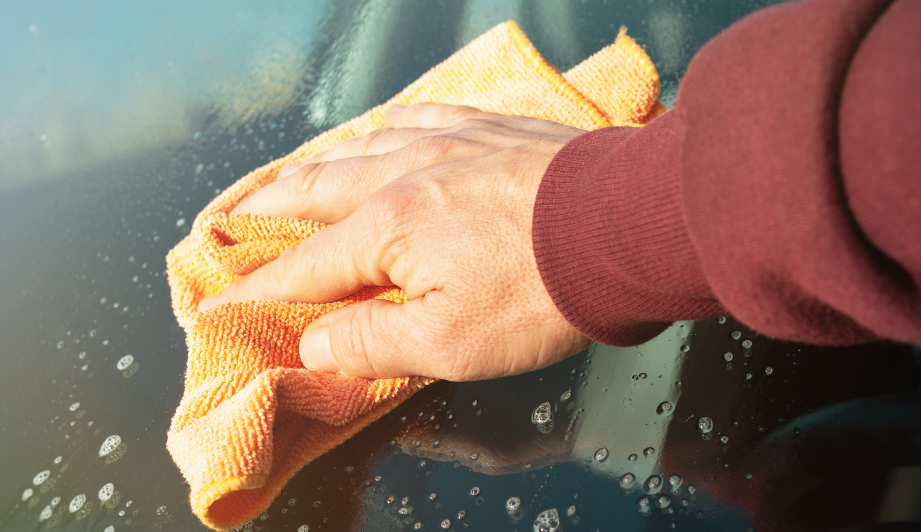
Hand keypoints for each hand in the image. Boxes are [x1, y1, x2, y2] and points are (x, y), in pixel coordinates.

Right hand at [199, 103, 590, 380]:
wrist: (624, 228)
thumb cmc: (541, 291)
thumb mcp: (450, 342)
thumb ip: (372, 342)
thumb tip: (317, 343)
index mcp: (388, 227)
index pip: (306, 266)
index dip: (262, 288)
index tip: (227, 300)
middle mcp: (408, 173)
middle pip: (320, 190)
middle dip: (274, 209)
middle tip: (238, 217)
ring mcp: (451, 143)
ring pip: (365, 145)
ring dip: (322, 163)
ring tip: (299, 174)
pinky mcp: (492, 131)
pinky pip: (424, 116)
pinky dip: (390, 125)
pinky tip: (387, 126)